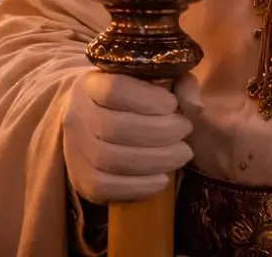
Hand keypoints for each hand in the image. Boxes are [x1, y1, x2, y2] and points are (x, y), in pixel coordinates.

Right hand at [62, 71, 192, 203]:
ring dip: (156, 159)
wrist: (90, 127)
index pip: (114, 89)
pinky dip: (140, 186)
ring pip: (113, 159)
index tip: (173, 104)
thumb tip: (195, 105)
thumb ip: (179, 84)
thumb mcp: (151, 83)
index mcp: (91, 85)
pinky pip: (108, 187)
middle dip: (160, 132)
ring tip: (181, 154)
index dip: (147, 99)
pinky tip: (163, 179)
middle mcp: (78, 115)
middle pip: (115, 127)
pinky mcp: (82, 180)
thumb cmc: (129, 102)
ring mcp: (76, 150)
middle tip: (185, 130)